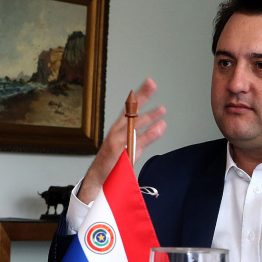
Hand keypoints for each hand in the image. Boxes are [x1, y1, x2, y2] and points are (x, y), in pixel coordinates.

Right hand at [77, 78, 166, 203]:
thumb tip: (162, 124)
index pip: (130, 108)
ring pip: (133, 123)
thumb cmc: (115, 163)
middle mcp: (117, 130)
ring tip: (162, 109)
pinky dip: (149, 133)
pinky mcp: (118, 149)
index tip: (149, 83)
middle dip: (141, 96)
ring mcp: (117, 139)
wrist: (99, 178)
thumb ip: (146, 136)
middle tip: (152, 83)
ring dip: (148, 115)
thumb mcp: (132, 147)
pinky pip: (136, 140)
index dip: (139, 95)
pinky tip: (160, 127)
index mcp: (119, 128)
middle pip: (130, 110)